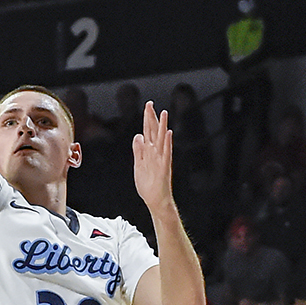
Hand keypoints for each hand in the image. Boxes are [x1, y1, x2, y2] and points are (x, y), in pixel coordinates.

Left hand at [132, 102, 175, 217]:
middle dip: (151, 118)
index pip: (148, 132)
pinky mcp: (164, 168)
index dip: (147, 119)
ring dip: (162, 126)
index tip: (147, 106)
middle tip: (150, 104)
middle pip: (153, 132)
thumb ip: (138, 150)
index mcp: (149, 152)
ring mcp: (161, 159)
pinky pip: (166, 154)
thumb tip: (137, 136)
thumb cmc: (148, 185)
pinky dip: (167, 144)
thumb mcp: (139, 165)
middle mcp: (156, 153)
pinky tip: (168, 134)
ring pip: (161, 140)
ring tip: (163, 113)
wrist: (155, 200)